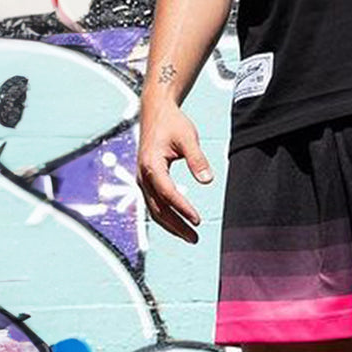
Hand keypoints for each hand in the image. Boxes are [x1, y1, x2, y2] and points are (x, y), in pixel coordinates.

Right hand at [136, 102, 214, 244]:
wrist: (156, 113)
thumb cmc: (172, 123)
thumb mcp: (188, 137)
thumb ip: (197, 159)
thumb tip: (208, 181)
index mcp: (151, 164)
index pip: (167, 192)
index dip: (182, 208)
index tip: (197, 220)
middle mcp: (143, 175)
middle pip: (158, 208)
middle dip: (176, 225)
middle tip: (195, 238)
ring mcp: (142, 179)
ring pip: (154, 209)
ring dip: (171, 225)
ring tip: (189, 236)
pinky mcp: (146, 180)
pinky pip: (154, 203)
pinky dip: (166, 216)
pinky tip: (179, 223)